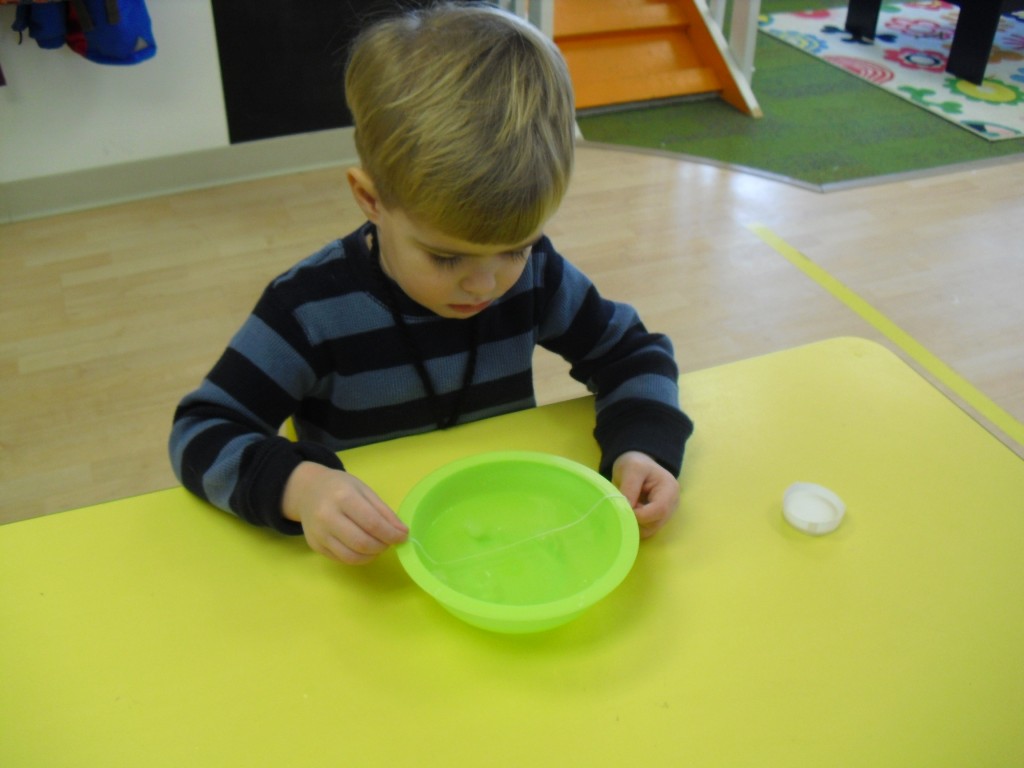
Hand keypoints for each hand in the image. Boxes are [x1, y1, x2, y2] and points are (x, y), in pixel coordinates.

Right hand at [282, 462, 407, 564]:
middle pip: (362, 543)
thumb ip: (384, 511)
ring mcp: (319, 533)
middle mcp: (327, 516)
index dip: (391, 534)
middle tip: (390, 541)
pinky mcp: (315, 546)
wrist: (308, 491)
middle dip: (383, 546)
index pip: (372, 523)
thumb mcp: (364, 490)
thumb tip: (402, 533)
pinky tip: (363, 547)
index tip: (403, 537)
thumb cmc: (340, 487)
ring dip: (372, 555)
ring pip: (352, 556)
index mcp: (343, 497)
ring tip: (378, 545)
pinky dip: (359, 557)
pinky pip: (342, 559)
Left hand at [611, 451, 679, 538]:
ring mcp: (665, 514)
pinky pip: (645, 530)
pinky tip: (630, 511)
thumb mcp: (631, 469)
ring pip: (649, 530)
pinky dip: (634, 524)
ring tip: (629, 505)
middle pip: (655, 523)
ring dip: (634, 522)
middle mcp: (671, 504)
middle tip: (625, 504)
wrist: (635, 463)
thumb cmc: (635, 463)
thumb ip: (629, 489)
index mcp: (669, 489)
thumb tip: (625, 510)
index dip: (640, 514)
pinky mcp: (656, 519)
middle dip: (636, 519)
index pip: (659, 510)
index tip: (624, 507)